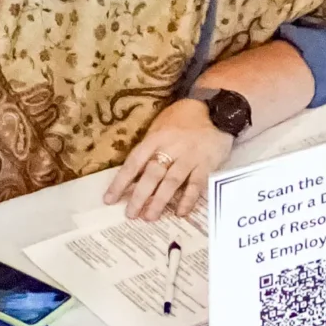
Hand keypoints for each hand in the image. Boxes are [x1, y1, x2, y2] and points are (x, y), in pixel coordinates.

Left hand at [104, 99, 234, 220]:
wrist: (216, 108)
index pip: (134, 162)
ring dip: (160, 201)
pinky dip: (188, 199)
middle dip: (139, 196)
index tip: (110, 199)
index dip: (121, 182)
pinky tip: (180, 212)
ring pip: (172, 181)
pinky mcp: (207, 163)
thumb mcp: (160, 128)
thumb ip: (149, 150)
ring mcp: (190, 156)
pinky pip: (196, 184)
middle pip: (152, 174)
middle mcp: (171, 147)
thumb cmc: (183, 120)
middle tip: (131, 214)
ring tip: (150, 217)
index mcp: (155, 138)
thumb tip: (133, 178)